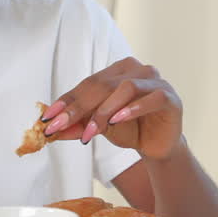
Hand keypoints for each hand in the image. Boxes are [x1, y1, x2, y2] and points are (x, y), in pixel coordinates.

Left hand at [41, 57, 183, 159]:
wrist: (157, 146)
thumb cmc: (129, 130)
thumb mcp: (99, 128)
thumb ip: (78, 125)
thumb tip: (50, 129)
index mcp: (117, 71)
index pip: (87, 84)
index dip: (66, 101)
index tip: (47, 118)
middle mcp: (135, 69)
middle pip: (102, 85)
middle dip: (78, 107)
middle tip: (60, 125)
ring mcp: (155, 81)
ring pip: (125, 87)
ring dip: (104, 110)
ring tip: (91, 131)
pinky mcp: (169, 97)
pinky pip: (151, 97)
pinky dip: (133, 108)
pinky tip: (118, 120)